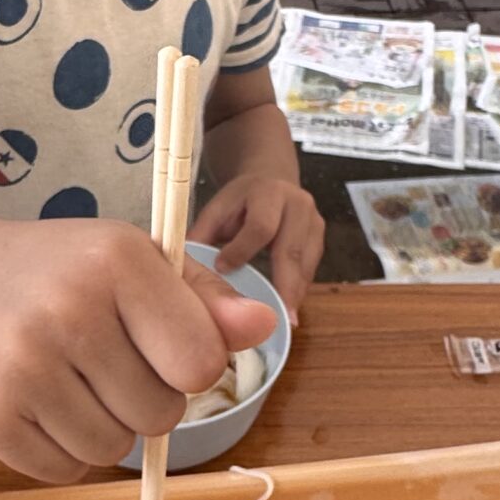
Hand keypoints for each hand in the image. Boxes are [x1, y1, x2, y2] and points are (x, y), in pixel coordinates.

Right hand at [0, 220, 275, 484]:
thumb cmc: (66, 272)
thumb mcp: (138, 264)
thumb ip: (206, 302)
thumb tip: (266, 326)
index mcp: (115, 263)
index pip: (199, 364)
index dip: (189, 365)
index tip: (160, 343)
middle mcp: (65, 311)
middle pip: (160, 416)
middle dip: (147, 398)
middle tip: (108, 360)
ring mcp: (21, 367)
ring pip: (114, 450)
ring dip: (107, 427)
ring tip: (75, 380)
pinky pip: (67, 471)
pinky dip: (66, 450)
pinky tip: (44, 403)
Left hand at [191, 175, 324, 315]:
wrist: (271, 180)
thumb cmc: (240, 201)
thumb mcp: (217, 209)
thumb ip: (201, 235)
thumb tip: (180, 268)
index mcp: (268, 193)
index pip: (260, 226)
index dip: (242, 250)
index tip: (222, 270)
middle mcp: (297, 204)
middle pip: (290, 249)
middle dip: (284, 285)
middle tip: (280, 317)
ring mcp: (313, 220)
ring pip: (305, 262)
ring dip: (295, 292)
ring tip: (286, 320)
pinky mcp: (319, 236)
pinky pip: (311, 267)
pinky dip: (299, 288)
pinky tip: (289, 306)